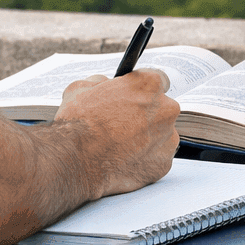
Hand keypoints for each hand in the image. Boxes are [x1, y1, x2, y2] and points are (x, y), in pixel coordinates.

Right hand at [54, 68, 179, 198]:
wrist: (76, 160)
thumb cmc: (79, 124)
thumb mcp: (81, 87)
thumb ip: (100, 82)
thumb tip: (103, 85)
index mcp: (149, 85)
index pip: (158, 80)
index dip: (143, 90)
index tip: (134, 97)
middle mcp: (165, 110)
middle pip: (161, 109)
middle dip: (146, 115)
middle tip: (123, 124)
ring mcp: (167, 139)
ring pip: (161, 135)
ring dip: (147, 138)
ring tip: (121, 145)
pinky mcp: (163, 164)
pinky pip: (157, 158)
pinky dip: (145, 159)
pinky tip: (124, 160)